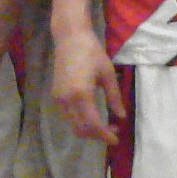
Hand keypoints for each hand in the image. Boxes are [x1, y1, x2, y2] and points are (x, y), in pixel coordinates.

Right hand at [52, 22, 124, 143]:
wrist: (70, 38)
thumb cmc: (92, 52)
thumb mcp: (108, 74)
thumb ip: (114, 98)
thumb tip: (121, 117)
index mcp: (82, 94)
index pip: (93, 124)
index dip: (105, 135)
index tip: (116, 139)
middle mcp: (67, 100)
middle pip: (81, 129)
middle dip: (98, 135)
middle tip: (113, 130)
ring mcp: (59, 99)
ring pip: (73, 125)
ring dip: (89, 130)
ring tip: (105, 124)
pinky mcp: (55, 96)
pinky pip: (68, 116)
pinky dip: (80, 121)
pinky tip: (92, 115)